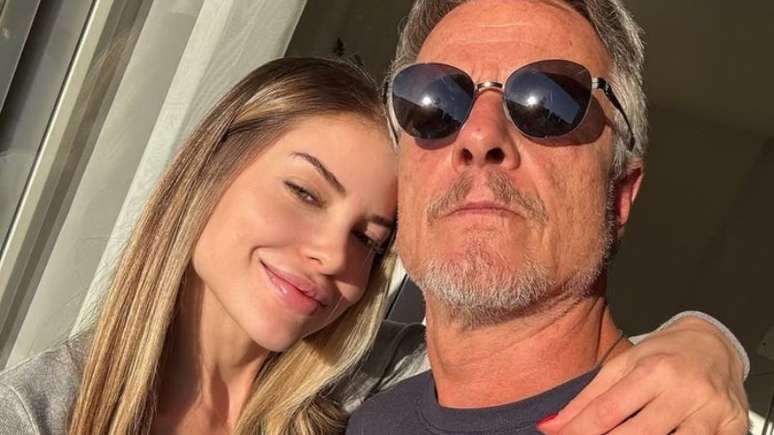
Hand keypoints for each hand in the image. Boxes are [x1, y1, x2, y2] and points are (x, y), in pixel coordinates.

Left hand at [538, 315, 748, 433]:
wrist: (714, 344)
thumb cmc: (663, 354)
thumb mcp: (622, 365)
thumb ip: (586, 398)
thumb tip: (550, 425)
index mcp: (653, 370)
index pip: (607, 411)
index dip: (580, 431)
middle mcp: (684, 390)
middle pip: (639, 434)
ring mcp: (712, 411)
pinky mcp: (733, 426)